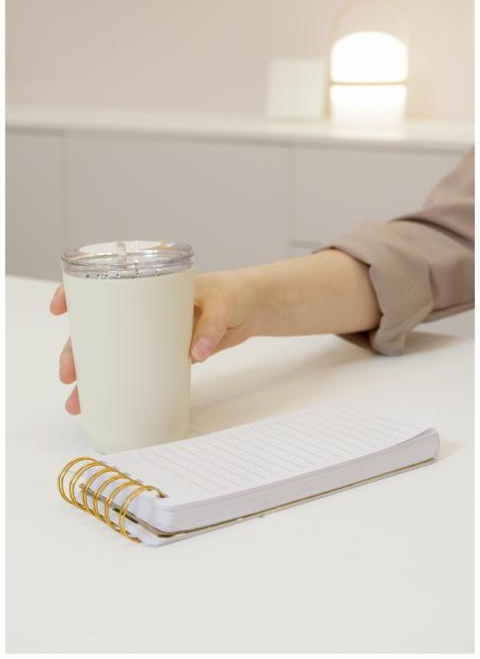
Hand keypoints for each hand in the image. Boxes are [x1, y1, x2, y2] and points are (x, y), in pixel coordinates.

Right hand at [50, 269, 259, 414]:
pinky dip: (116, 383)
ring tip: (77, 401)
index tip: (59, 310)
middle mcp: (143, 307)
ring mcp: (150, 331)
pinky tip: (101, 401)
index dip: (75, 294)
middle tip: (69, 376)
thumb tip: (196, 353)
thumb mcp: (223, 304)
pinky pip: (133, 366)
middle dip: (76, 351)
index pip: (103, 283)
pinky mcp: (163, 351)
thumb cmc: (232, 295)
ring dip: (90, 375)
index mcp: (150, 285)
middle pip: (97, 327)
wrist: (251, 308)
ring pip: (110, 351)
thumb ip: (211, 327)